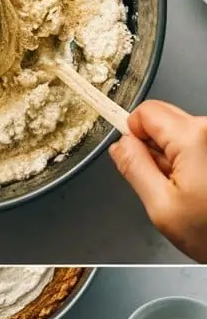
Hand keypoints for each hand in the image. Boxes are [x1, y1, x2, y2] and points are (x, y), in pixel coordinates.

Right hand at [110, 100, 206, 261]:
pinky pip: (196, 145)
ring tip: (186, 190)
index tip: (134, 160)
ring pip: (179, 133)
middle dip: (153, 148)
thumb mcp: (160, 206)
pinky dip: (190, 163)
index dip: (133, 136)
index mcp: (193, 138)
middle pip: (163, 119)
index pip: (145, 112)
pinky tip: (198, 188)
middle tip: (164, 182)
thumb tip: (120, 146)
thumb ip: (134, 168)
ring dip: (173, 159)